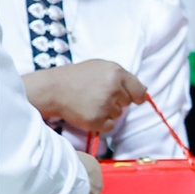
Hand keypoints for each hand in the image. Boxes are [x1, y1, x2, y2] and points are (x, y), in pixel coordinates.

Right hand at [23, 59, 145, 132]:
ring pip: (118, 115)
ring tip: (91, 103)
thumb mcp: (101, 67)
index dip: (137, 96)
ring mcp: (105, 105)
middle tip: (98, 96)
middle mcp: (113, 89)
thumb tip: (141, 94)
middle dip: (117, 101)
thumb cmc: (77, 77)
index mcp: (116, 73)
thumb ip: (121, 77)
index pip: (139, 90)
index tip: (134, 99)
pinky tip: (89, 113)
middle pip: (127, 103)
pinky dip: (102, 123)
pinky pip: (109, 126)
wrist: (52, 89)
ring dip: (108, 112)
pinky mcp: (97, 120)